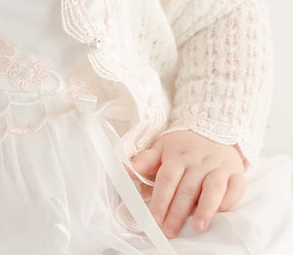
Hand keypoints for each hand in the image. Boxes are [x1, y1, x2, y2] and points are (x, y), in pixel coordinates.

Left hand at [129, 130, 245, 237]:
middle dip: (178, 212)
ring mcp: (218, 167)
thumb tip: (124, 168)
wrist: (214, 130)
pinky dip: (228, 202)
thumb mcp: (162, 147)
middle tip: (170, 230)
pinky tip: (220, 214)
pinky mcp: (236, 173)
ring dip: (205, 209)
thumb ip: (145, 160)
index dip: (161, 198)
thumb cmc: (183, 145)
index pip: (167, 178)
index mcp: (177, 156)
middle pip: (187, 188)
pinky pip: (235, 188)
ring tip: (198, 227)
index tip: (155, 217)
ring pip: (212, 189)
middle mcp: (198, 161)